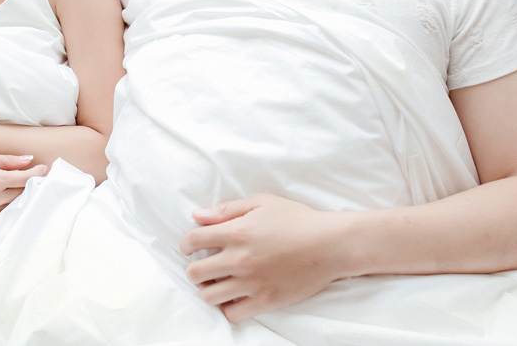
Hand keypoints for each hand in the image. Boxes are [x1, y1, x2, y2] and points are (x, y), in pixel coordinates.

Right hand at [0, 153, 46, 215]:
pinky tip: (10, 193)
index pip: (25, 179)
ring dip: (22, 193)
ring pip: (14, 203)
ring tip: (26, 183)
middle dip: (32, 184)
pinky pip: (3, 208)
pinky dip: (9, 200)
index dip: (37, 173)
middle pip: (23, 193)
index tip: (43, 167)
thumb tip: (28, 160)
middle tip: (38, 175)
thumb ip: (7, 160)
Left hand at [180, 194, 351, 321]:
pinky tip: (234, 297)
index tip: (189, 248)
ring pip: (209, 296)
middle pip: (195, 273)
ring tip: (218, 283)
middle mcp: (239, 259)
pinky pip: (233, 314)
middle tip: (203, 267)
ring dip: (209, 289)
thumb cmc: (297, 219)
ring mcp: (251, 283)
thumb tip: (197, 215)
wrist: (331, 245)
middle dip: (194, 269)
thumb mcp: (261, 203)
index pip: (193, 240)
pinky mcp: (265, 301)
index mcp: (236, 232)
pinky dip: (228, 307)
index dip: (186, 244)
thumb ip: (227, 210)